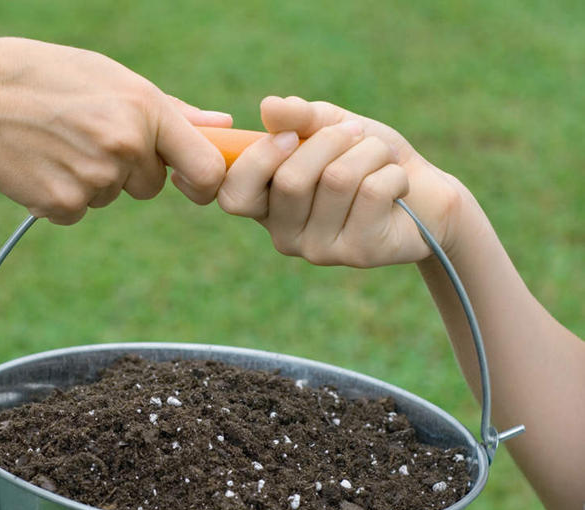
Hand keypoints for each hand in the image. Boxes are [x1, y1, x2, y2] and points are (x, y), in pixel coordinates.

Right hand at [0, 38, 230, 223]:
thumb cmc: (45, 76)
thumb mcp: (111, 77)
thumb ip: (172, 110)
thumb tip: (222, 125)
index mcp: (144, 110)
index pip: (205, 169)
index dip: (204, 182)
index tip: (188, 181)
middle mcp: (125, 147)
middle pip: (150, 187)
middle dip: (129, 171)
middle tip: (87, 136)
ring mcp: (93, 180)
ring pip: (111, 197)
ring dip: (92, 180)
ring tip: (57, 141)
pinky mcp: (61, 205)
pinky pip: (79, 211)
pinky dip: (62, 195)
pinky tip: (40, 162)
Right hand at [217, 97, 475, 265]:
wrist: (425, 194)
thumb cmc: (367, 159)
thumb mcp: (330, 127)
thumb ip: (299, 118)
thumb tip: (270, 107)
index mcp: (265, 206)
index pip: (234, 194)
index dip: (258, 160)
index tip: (288, 136)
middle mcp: (284, 235)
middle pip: (290, 179)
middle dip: (330, 141)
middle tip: (355, 134)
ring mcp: (320, 249)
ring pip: (337, 180)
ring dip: (369, 152)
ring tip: (380, 158)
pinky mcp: (359, 253)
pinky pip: (371, 192)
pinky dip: (392, 172)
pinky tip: (396, 185)